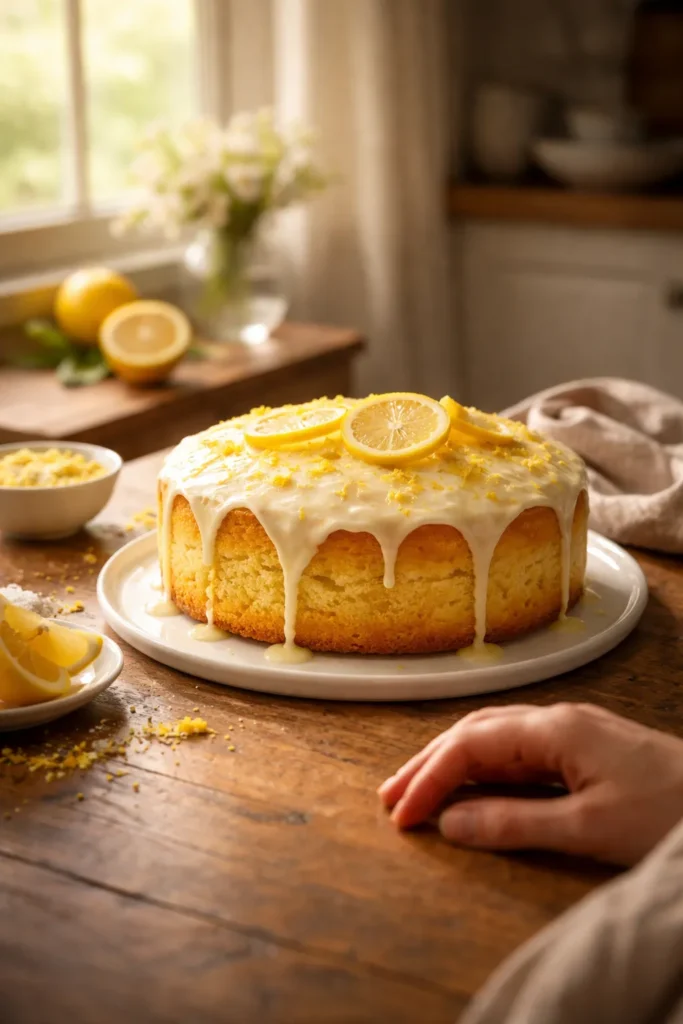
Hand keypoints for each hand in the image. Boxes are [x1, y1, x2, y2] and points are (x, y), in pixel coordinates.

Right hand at [378, 703, 682, 865]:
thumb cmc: (669, 813)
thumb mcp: (589, 829)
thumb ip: (515, 823)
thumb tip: (452, 822)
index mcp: (555, 729)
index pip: (471, 744)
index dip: (431, 778)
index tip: (402, 813)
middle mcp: (559, 722)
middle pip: (476, 732)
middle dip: (429, 763)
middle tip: (391, 796)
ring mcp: (574, 734)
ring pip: (496, 739)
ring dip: (454, 764)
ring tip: (418, 790)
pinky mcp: (587, 752)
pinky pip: (520, 754)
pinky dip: (485, 770)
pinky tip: (474, 787)